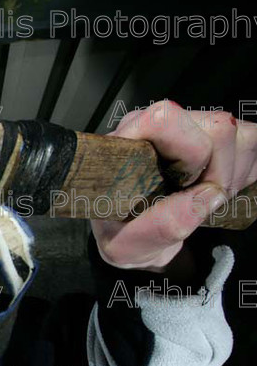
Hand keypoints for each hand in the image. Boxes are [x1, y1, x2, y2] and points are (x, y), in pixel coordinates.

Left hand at [91, 99, 256, 271]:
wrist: (133, 231)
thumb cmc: (122, 231)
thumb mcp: (125, 245)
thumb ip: (158, 227)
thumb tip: (206, 197)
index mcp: (128, 143)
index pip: (165, 120)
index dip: (188, 154)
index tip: (182, 185)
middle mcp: (161, 126)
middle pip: (218, 128)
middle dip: (220, 175)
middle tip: (198, 200)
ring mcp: (194, 126)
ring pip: (241, 136)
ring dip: (234, 175)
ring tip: (203, 196)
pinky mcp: (220, 136)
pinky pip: (253, 145)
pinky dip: (245, 174)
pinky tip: (218, 189)